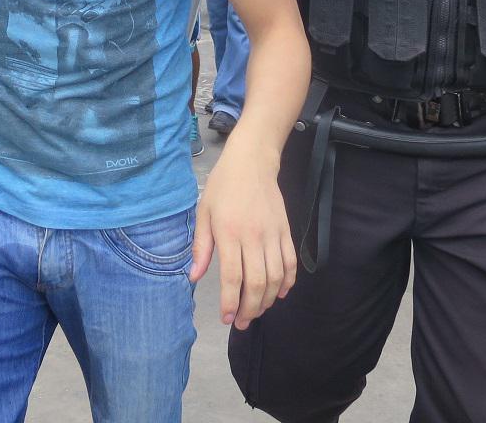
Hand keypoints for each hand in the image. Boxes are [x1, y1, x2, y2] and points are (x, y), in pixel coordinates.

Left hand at [190, 139, 295, 330]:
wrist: (252, 162)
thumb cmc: (223, 187)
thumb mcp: (204, 213)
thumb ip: (201, 247)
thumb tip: (194, 277)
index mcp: (229, 233)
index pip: (233, 277)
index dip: (231, 302)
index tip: (227, 318)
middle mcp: (253, 237)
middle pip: (257, 283)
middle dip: (250, 308)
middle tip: (242, 322)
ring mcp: (273, 235)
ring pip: (275, 277)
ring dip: (267, 300)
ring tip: (256, 310)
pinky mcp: (286, 231)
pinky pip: (290, 263)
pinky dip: (287, 282)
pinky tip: (278, 294)